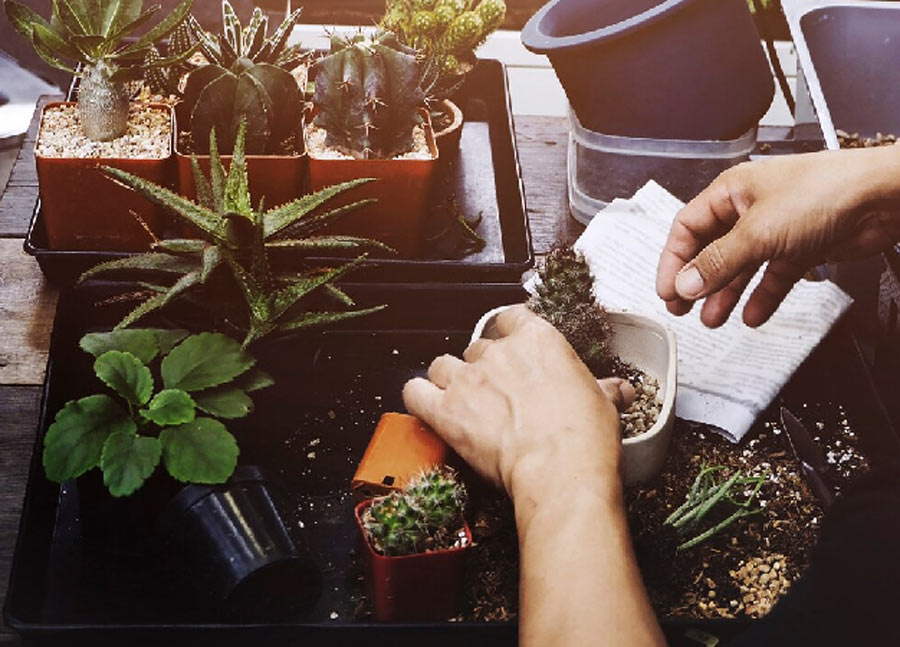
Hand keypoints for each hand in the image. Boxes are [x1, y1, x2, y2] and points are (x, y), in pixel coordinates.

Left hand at [402, 306, 632, 502]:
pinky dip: (417, 397)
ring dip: (447, 380)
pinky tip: (427, 406)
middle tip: (495, 394)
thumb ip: (604, 389)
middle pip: (477, 347)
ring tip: (459, 400)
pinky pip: (415, 391)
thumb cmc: (584, 439)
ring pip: (442, 364)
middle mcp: (499, 353)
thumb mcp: (604, 404)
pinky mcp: (446, 409)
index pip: (511, 318)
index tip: (511, 348)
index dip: (508, 334)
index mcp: (539, 341)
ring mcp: (468, 379)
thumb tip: (619, 390)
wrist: (561, 471)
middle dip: (482, 369)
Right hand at [656, 146, 899, 327]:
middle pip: (711, 249)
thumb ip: (718, 263)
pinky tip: (754, 314)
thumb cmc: (826, 191)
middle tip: (682, 307)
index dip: (673, 260)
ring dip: (726, 294)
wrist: (882, 197)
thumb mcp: (757, 232)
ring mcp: (776, 229)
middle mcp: (750, 209)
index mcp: (731, 192)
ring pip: (741, 267)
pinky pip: (773, 276)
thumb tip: (685, 283)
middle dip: (696, 281)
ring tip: (713, 318)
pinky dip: (763, 296)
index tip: (667, 289)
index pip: (687, 228)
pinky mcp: (800, 247)